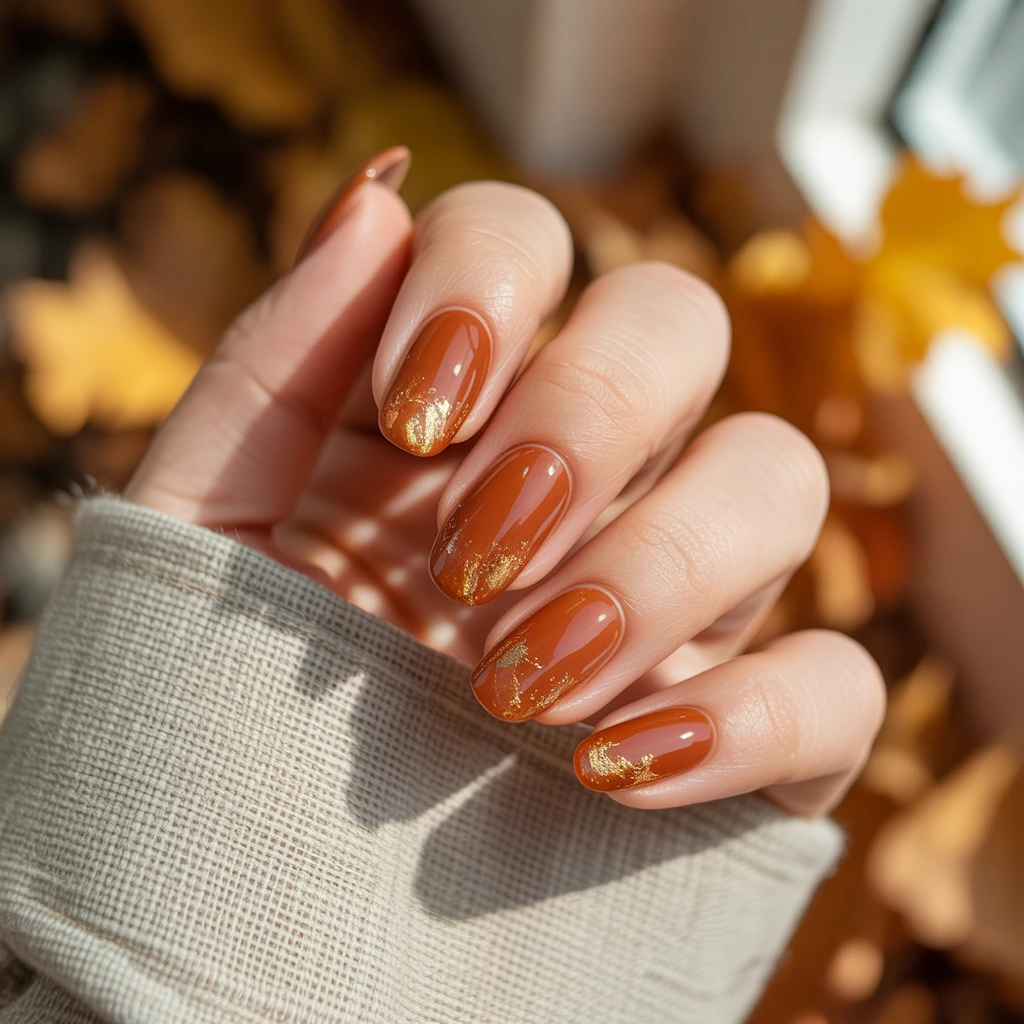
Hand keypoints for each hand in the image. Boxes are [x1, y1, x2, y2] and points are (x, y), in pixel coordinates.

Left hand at [126, 147, 883, 816]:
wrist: (258, 899)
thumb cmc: (219, 700)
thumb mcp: (205, 525)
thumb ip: (273, 363)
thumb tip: (377, 194)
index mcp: (455, 405)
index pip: (525, 237)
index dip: (489, 284)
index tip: (413, 421)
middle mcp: (583, 475)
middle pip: (677, 323)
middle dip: (588, 414)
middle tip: (474, 557)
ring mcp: (676, 598)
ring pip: (778, 479)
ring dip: (658, 566)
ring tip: (511, 684)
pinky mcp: (744, 733)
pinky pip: (836, 684)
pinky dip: (748, 715)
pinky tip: (612, 770)